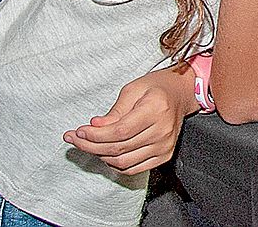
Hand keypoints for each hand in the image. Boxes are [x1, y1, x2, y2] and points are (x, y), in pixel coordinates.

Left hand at [63, 67, 192, 174]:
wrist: (181, 94)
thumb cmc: (157, 88)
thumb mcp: (133, 89)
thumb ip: (114, 111)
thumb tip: (95, 127)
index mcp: (156, 109)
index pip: (119, 131)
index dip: (95, 135)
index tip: (79, 132)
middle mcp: (163, 130)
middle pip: (118, 148)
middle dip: (90, 146)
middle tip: (76, 139)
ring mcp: (165, 145)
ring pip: (123, 162)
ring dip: (100, 156)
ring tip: (90, 145)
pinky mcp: (164, 155)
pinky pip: (133, 169)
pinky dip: (115, 164)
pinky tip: (106, 153)